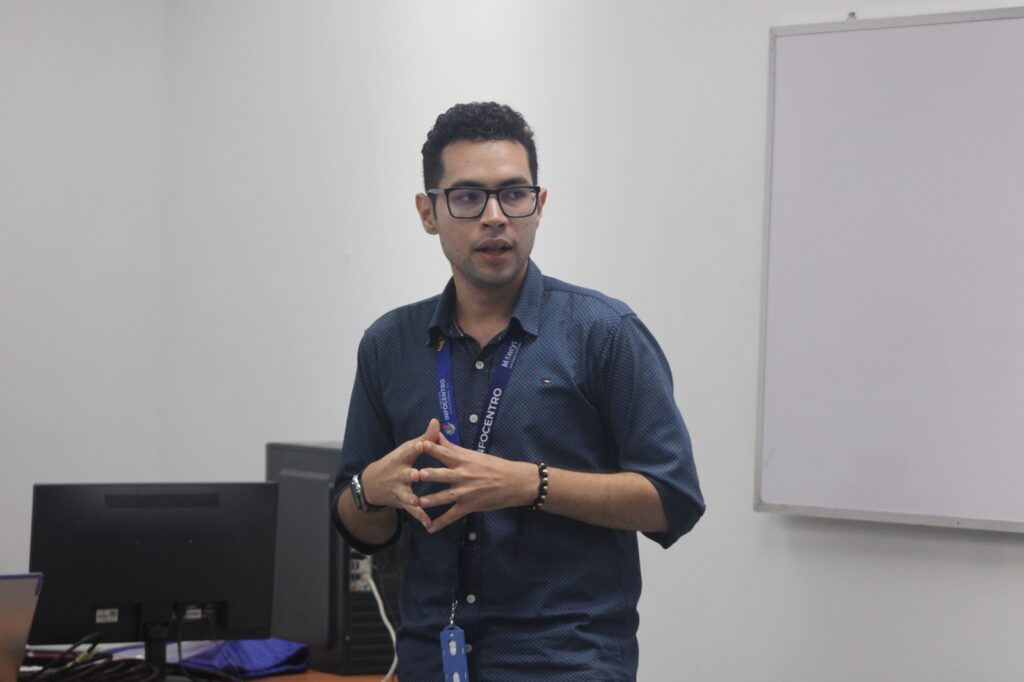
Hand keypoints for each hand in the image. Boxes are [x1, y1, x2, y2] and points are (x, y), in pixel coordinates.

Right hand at [361, 419, 440, 529]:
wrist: (372, 483)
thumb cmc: (397, 462)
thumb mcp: (408, 449)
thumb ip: (425, 437)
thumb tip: (436, 421)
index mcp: (403, 458)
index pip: (410, 450)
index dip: (417, 446)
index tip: (423, 443)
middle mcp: (400, 473)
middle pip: (407, 473)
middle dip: (412, 475)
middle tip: (418, 475)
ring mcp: (399, 489)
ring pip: (407, 494)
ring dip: (412, 498)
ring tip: (418, 502)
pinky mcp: (402, 502)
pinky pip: (412, 511)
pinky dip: (420, 517)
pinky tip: (429, 524)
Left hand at [417, 431, 536, 532]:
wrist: (514, 482)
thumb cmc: (494, 466)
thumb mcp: (475, 454)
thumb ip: (453, 448)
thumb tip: (438, 433)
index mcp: (465, 460)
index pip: (446, 453)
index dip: (433, 448)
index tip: (420, 444)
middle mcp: (464, 475)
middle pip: (444, 475)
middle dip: (431, 475)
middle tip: (417, 474)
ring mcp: (466, 492)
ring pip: (446, 496)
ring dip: (433, 499)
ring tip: (420, 502)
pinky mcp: (469, 506)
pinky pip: (453, 515)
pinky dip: (441, 523)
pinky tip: (430, 528)